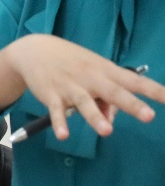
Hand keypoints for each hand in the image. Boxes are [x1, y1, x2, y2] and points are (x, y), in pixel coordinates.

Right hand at [0, 35, 161, 138]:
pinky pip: (56, 111)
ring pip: (85, 103)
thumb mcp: (92, 74)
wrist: (33, 50)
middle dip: (131, 105)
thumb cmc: (70, 62)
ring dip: (95, 117)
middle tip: (148, 116)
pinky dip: (59, 123)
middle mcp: (90, 78)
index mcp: (105, 71)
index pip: (135, 81)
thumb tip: (108, 120)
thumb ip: (104, 99)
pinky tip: (63, 135)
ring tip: (106, 131)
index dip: (155, 91)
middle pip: (114, 92)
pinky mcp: (51, 95)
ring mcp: (70, 87)